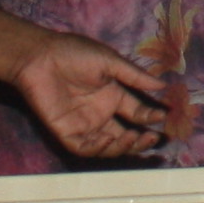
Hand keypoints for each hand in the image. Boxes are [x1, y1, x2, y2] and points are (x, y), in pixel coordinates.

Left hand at [9, 35, 172, 160]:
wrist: (40, 56)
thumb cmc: (74, 53)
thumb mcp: (110, 61)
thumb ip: (134, 76)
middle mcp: (101, 113)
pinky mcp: (66, 131)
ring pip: (108, 146)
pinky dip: (98, 149)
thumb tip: (162, 86)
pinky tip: (108, 139)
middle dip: (142, 140)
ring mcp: (84, 124)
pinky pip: (84, 148)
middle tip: (154, 138)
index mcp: (113, 96)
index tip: (163, 116)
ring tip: (134, 137)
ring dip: (123, 147)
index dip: (151, 117)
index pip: (137, 113)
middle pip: (126, 136)